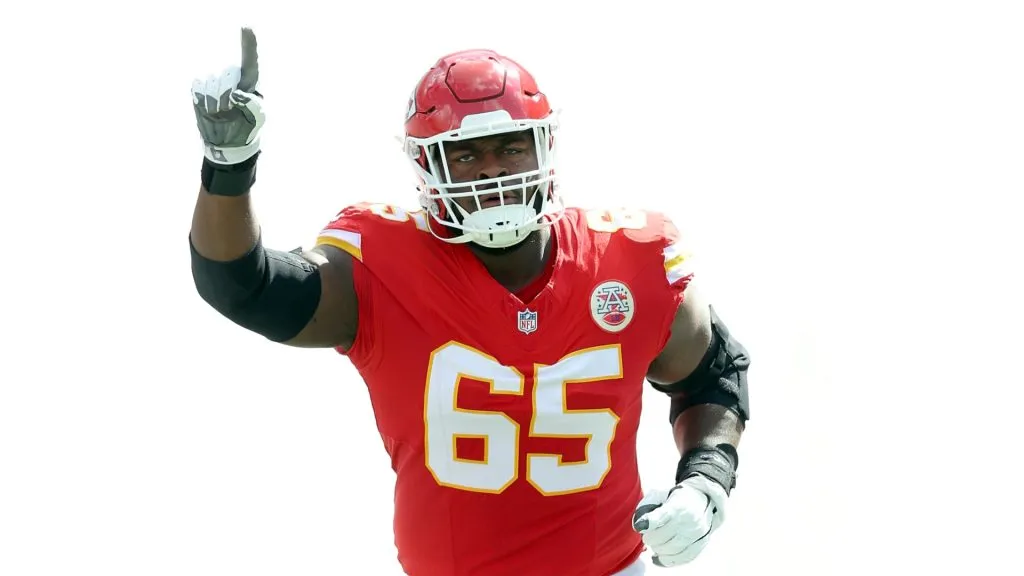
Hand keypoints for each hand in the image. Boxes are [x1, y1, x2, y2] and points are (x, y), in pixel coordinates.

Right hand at [191, 27, 264, 164]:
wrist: (227, 140)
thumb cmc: (246, 127)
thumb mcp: (256, 119)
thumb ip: (253, 106)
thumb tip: (237, 94)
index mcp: (250, 81)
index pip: (250, 60)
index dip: (249, 43)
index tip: (246, 27)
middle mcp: (232, 77)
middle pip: (228, 75)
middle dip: (228, 94)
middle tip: (231, 111)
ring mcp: (214, 81)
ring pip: (212, 85)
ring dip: (216, 103)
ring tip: (222, 113)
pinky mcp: (199, 88)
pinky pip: (198, 89)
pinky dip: (203, 102)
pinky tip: (210, 110)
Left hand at [631, 474, 728, 566]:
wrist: (703, 500)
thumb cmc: (677, 499)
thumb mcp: (660, 494)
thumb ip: (646, 506)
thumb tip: (638, 525)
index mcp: (677, 505)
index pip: (661, 516)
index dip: (649, 522)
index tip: (639, 526)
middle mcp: (688, 520)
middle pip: (661, 538)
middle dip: (649, 538)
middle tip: (648, 534)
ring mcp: (696, 533)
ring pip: (670, 550)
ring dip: (657, 549)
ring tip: (656, 542)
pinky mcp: (700, 544)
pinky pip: (682, 558)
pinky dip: (668, 560)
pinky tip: (659, 556)